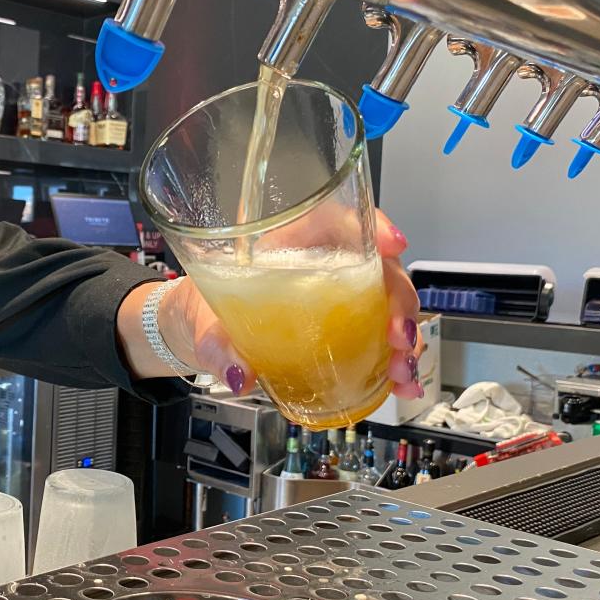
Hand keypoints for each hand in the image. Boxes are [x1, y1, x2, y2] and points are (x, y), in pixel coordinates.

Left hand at [157, 209, 422, 397]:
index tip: (393, 246)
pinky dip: (394, 360)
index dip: (373, 225)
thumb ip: (216, 344)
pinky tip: (400, 381)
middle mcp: (318, 265)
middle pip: (376, 266)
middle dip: (399, 299)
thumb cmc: (199, 309)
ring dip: (405, 336)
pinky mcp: (338, 330)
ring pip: (386, 304)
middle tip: (399, 334)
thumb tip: (238, 372)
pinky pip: (377, 338)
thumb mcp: (200, 321)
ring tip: (402, 369)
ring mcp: (333, 298)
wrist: (194, 336)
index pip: (337, 218)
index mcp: (283, 245)